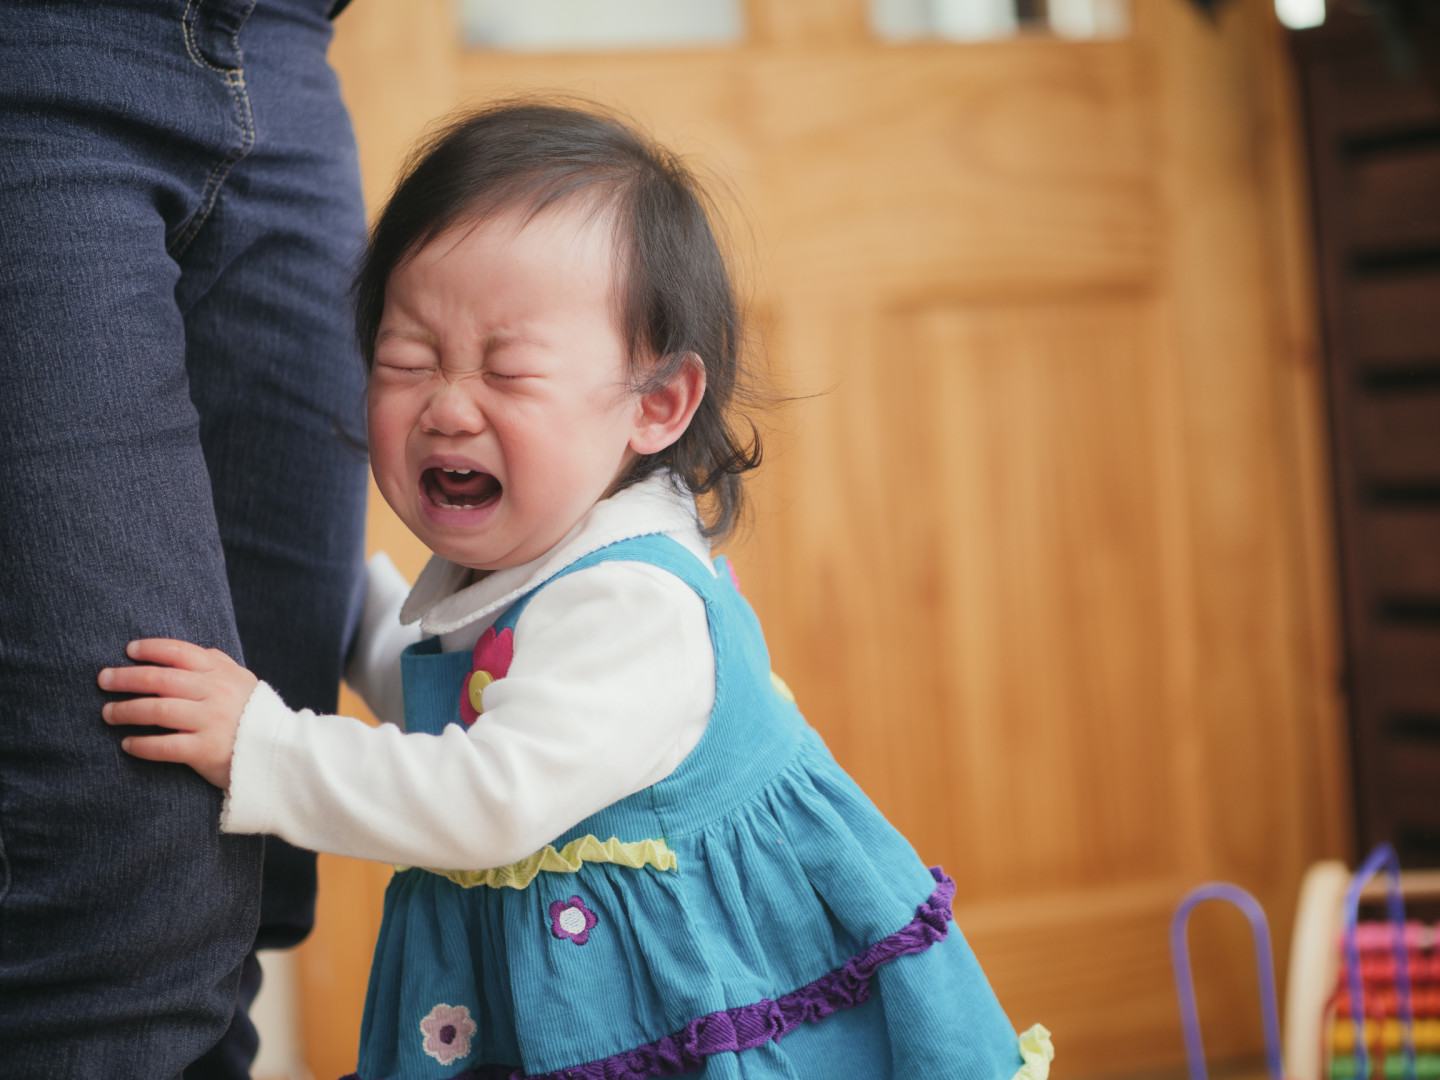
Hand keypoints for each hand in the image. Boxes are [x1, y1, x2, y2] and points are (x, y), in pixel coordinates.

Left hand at [99, 639, 257, 788]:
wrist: (279, 751)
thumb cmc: (254, 713)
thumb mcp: (242, 680)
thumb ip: (216, 664)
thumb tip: (184, 653)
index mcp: (221, 674)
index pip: (180, 653)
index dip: (151, 649)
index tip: (128, 651)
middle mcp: (214, 694)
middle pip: (160, 680)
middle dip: (126, 678)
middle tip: (104, 680)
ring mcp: (209, 722)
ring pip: (157, 712)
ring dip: (127, 711)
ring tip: (108, 713)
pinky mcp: (205, 751)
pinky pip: (165, 746)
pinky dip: (142, 745)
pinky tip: (128, 744)